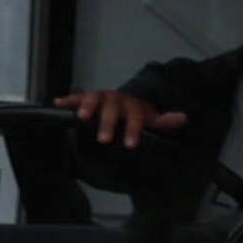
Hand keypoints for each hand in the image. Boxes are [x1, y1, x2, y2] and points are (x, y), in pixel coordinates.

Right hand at [53, 89, 187, 148]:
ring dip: (87, 107)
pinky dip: (68, 99)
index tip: (130, 145)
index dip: (133, 130)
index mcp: (133, 105)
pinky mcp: (86, 97)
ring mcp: (100, 97)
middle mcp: (116, 99)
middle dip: (108, 124)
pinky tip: (58, 103)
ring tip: (81, 118)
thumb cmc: (136, 116)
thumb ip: (164, 121)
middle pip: (112, 109)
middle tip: (104, 140)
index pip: (135, 118)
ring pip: (93, 99)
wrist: (124, 102)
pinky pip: (76, 97)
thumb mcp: (151, 119)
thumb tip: (183, 118)